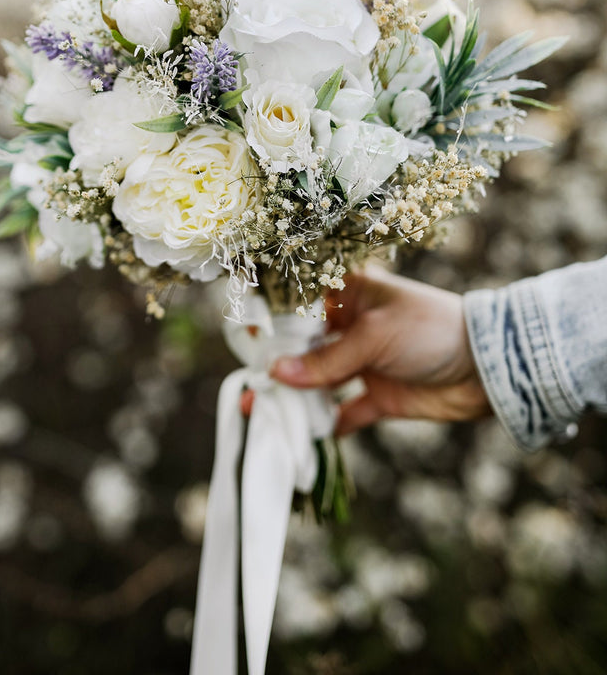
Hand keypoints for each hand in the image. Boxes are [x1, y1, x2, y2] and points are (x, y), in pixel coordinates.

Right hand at [244, 265, 490, 435]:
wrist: (489, 368)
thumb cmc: (432, 329)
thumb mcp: (375, 336)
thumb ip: (327, 360)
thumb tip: (275, 374)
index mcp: (349, 292)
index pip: (299, 300)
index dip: (271, 315)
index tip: (242, 333)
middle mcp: (349, 325)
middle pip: (301, 345)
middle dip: (273, 364)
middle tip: (246, 383)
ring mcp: (362, 362)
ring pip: (316, 381)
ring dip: (291, 397)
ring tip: (260, 413)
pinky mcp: (377, 397)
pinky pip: (342, 413)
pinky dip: (323, 427)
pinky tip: (300, 439)